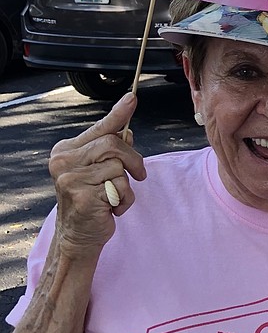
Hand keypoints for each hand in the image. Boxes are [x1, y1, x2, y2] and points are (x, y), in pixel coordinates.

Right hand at [48, 93, 145, 260]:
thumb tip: (127, 132)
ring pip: (118, 167)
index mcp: (67, 150)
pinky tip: (109, 208)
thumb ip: (110, 152)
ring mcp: (70, 178)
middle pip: (113, 144)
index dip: (119, 113)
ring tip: (113, 197)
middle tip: (138, 175)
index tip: (132, 97)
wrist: (78, 236)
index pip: (99, 127)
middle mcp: (63, 160)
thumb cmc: (92, 201)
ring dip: (126, 186)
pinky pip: (119, 187)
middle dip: (133, 160)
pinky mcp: (81, 195)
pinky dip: (123, 200)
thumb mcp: (101, 172)